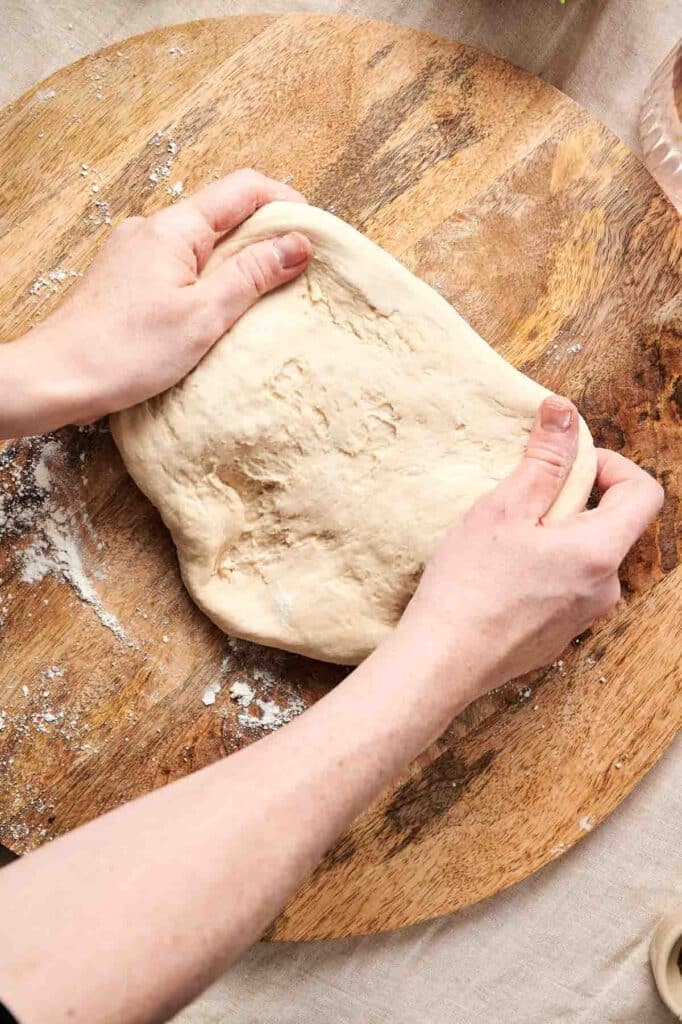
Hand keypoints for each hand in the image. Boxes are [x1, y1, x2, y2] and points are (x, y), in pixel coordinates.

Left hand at [1, 169, 311, 436]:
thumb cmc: (127, 351)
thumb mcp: (204, 315)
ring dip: (235, 264)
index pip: (243, 189)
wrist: (56, 379)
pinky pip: (179, 268)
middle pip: (223, 215)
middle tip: (298, 273)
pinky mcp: (125, 281)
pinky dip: (207, 282)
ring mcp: (134, 254)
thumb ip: (253, 275)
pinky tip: (216, 315)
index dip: (286, 203)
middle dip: (264, 238)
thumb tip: (299, 243)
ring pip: (201, 246)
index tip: (316, 234)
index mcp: (174, 227)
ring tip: (262, 300)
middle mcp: (151, 229)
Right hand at [401, 396, 663, 702]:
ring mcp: (583, 618)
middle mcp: (605, 589)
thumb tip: (565, 414)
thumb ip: (544, 459)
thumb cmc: (469, 585)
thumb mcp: (504, 508)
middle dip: (572, 503)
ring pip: (584, 558)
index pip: (644, 493)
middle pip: (611, 525)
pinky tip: (497, 577)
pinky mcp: (558, 637)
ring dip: (553, 538)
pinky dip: (542, 571)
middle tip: (521, 502)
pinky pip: (565, 589)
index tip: (569, 466)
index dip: (612, 466)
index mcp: (599, 552)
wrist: (441, 662)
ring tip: (503, 542)